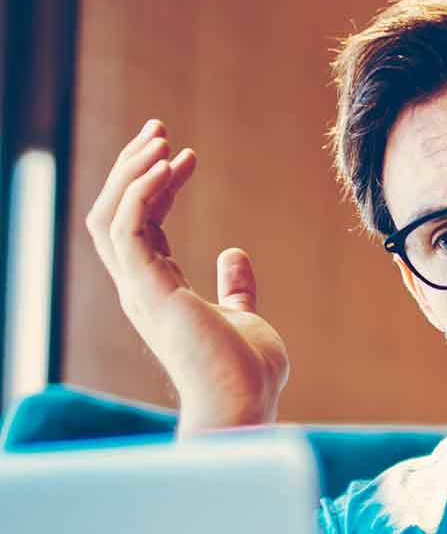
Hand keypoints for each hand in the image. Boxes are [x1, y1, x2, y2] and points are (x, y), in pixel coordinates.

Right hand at [86, 119, 289, 432]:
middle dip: (132, 167)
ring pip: (111, 216)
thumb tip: (235, 253)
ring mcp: (140, 290)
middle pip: (117, 214)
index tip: (186, 156)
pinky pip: (126, 229)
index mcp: (159, 291)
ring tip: (159, 138)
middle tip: (159, 129)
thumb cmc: (247, 372)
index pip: (144, 226)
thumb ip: (235, 287)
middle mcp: (141, 288)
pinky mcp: (149, 290)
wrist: (245, 404)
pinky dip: (139, 193)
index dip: (158, 187)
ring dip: (131, 172)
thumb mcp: (245, 315)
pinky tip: (164, 166)